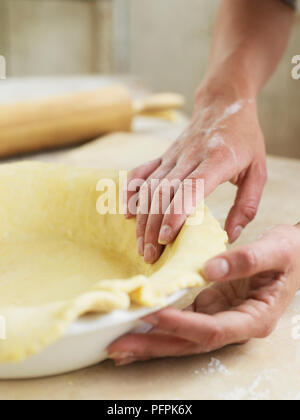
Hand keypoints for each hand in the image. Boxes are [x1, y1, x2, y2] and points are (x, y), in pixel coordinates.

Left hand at [109, 224, 299, 365]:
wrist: (293, 255)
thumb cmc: (289, 254)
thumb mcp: (275, 251)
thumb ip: (246, 260)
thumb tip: (208, 268)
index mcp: (254, 318)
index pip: (213, 329)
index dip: (183, 325)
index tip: (153, 315)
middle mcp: (235, 325)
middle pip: (191, 343)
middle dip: (155, 345)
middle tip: (118, 346)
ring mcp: (221, 318)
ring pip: (182, 337)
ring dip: (150, 340)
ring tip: (117, 344)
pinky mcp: (211, 307)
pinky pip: (182, 321)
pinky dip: (159, 325)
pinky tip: (138, 325)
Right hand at [125, 84, 266, 263]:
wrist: (224, 103)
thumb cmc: (244, 138)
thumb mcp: (258, 171)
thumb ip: (247, 205)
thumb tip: (232, 235)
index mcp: (217, 160)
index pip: (190, 188)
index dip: (176, 213)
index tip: (166, 238)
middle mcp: (190, 156)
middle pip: (164, 193)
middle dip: (153, 226)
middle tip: (151, 255)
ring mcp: (173, 155)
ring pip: (150, 188)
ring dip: (142, 218)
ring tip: (141, 244)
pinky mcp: (164, 155)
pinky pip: (142, 173)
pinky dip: (131, 192)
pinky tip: (127, 212)